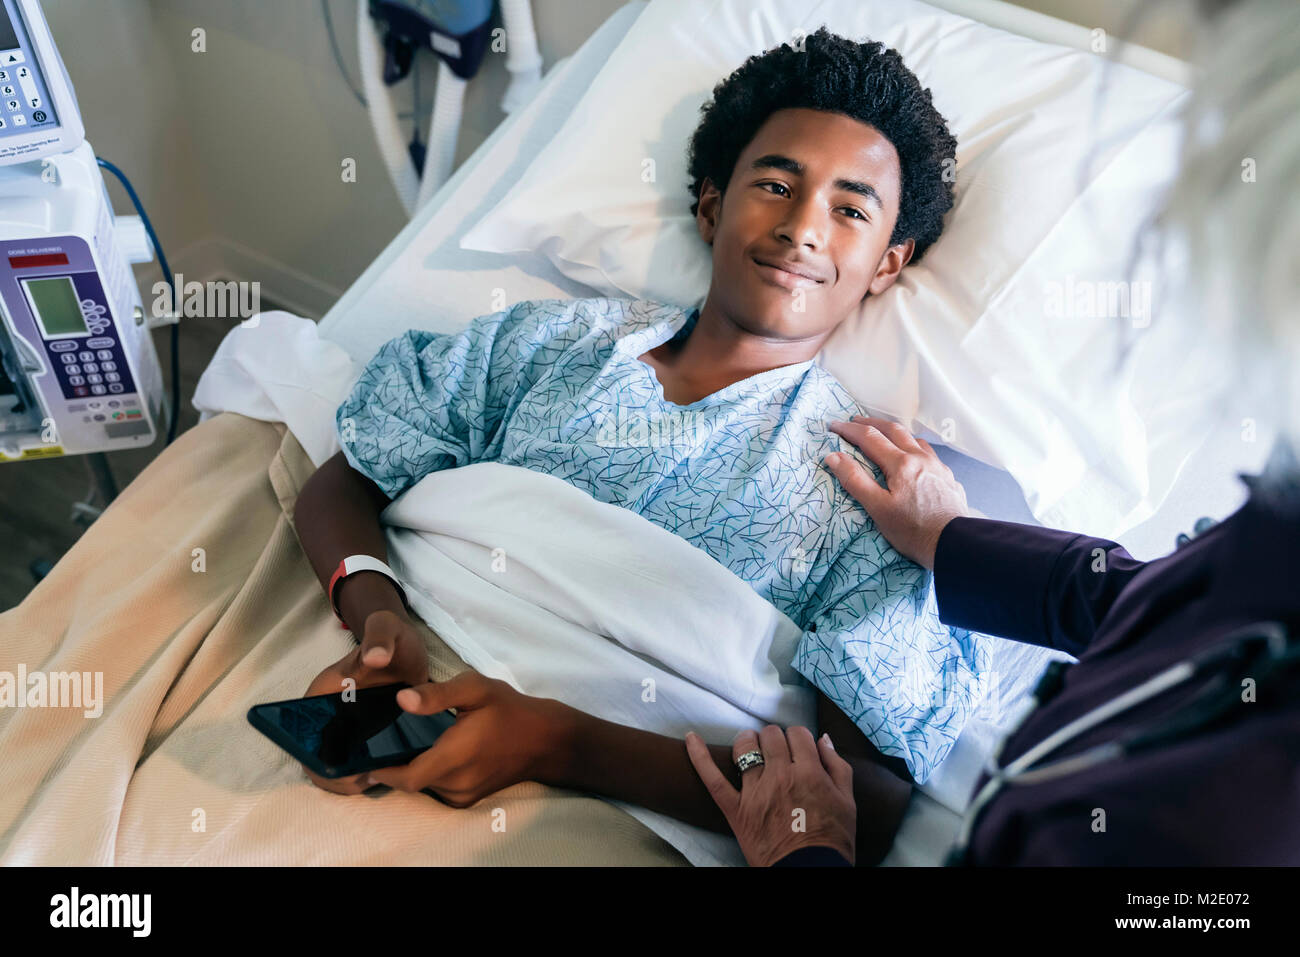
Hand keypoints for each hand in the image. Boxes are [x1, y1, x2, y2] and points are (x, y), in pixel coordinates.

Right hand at [302, 608, 429, 794]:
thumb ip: (379, 636)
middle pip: (319, 758)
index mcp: (324, 691)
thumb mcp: (387, 628)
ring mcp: (348, 725)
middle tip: (370, 779)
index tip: (347, 769)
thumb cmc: (391, 636)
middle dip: (338, 777)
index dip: (317, 759)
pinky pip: (360, 760)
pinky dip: (370, 771)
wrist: (405, 644)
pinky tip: (389, 772)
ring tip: (381, 777)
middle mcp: (330, 712)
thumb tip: (374, 657)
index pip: (304, 734)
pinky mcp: (367, 733)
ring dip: (354, 779)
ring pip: (339, 764)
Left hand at [367, 672, 572, 807]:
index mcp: (454, 756)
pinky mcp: (469, 799)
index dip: (382, 771)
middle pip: (412, 781)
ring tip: (408, 742)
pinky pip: (439, 789)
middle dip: (396, 764)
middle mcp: (456, 783)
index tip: (366, 755)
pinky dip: (430, 773)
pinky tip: (434, 751)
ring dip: (414, 767)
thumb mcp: (476, 689)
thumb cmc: (509, 709)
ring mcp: (463, 795)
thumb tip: (400, 699)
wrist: (545, 740)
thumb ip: (437, 694)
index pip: (407, 777)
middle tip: (384, 739)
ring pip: (425, 785)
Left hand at [685, 726, 855, 866]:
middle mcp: (781, 776)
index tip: (798, 749)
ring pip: (745, 748)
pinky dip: (699, 757)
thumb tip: (823, 739)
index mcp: (809, 772)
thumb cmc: (831, 839)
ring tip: (750, 745)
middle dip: (775, 738)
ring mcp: (755, 792)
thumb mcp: (847, 801)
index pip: (797, 734)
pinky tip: (691, 739)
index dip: (798, 738)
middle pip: (771, 735)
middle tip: (777, 751)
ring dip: (748, 741)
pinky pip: (713, 779)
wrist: (810, 871)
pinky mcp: (736, 810)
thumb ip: (837, 766)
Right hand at [825, 416, 969, 569]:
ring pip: (915, 439)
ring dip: (896, 433)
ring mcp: (938, 466)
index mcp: (900, 463)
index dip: (849, 430)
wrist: (954, 544)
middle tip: (856, 421)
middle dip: (872, 423)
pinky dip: (914, 447)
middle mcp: (920, 458)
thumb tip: (834, 456)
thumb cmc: (913, 531)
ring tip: (885, 436)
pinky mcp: (948, 478)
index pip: (870, 437)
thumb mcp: (877, 508)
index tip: (834, 426)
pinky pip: (929, 454)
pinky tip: (914, 458)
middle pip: (894, 430)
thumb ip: (854, 480)